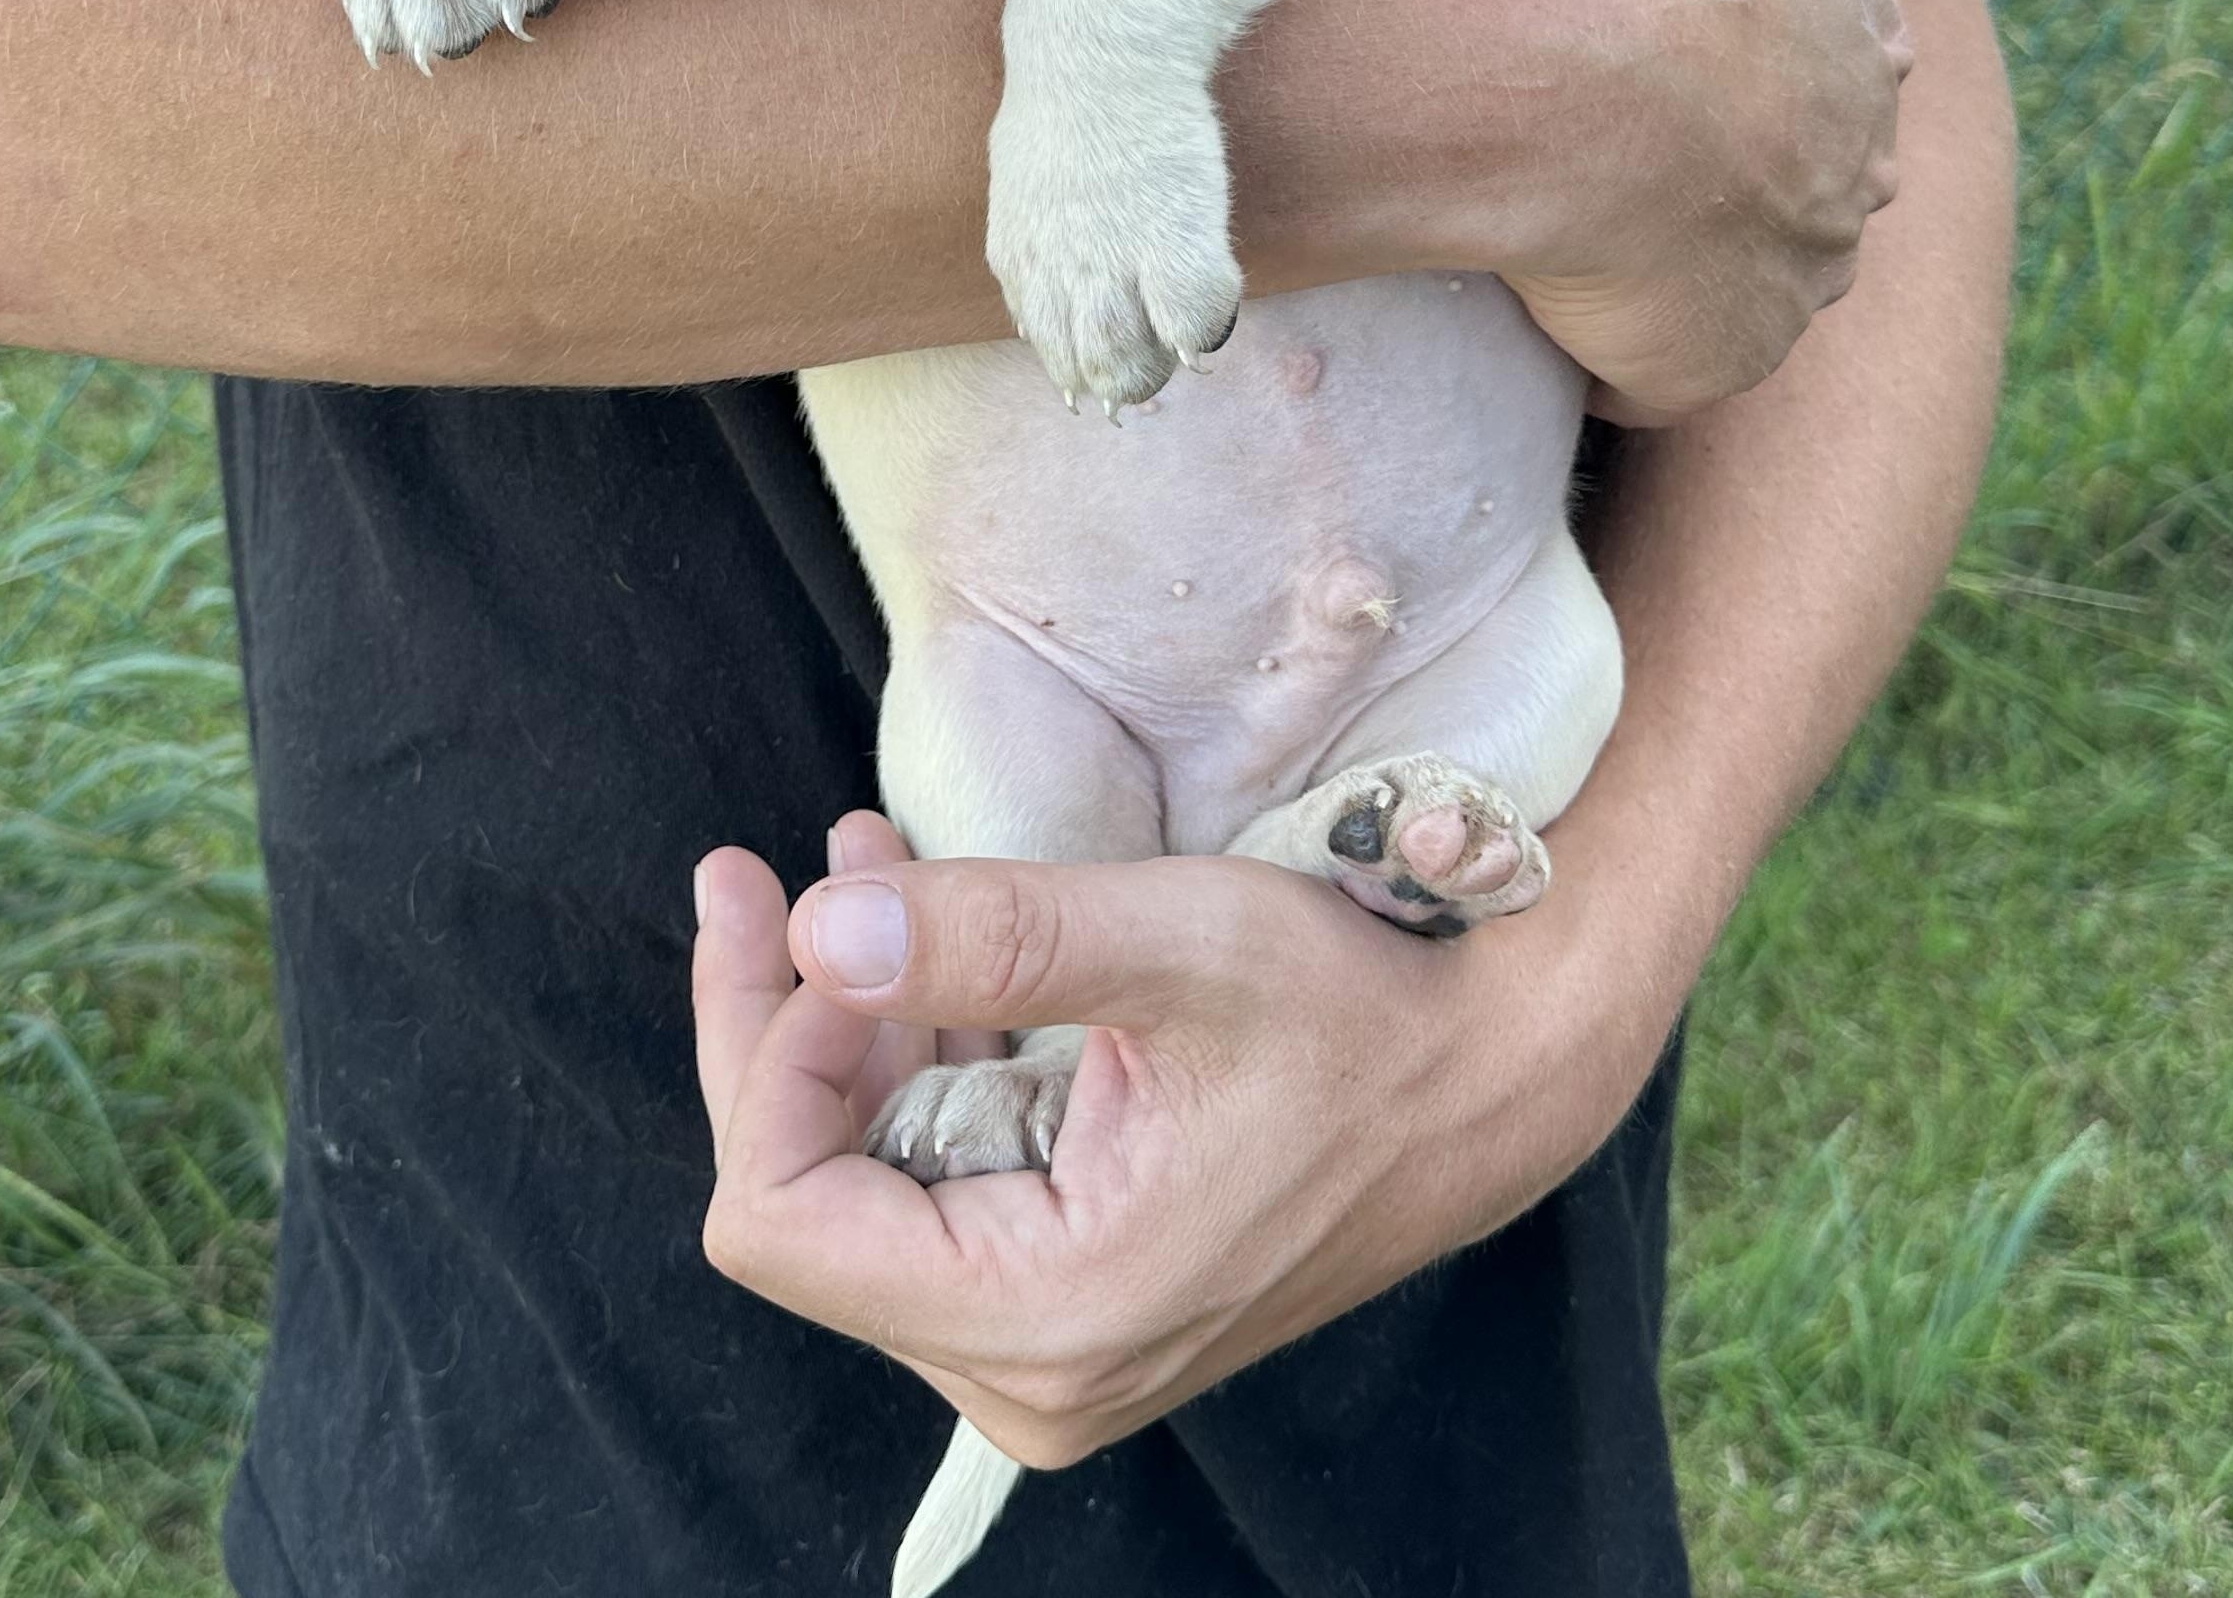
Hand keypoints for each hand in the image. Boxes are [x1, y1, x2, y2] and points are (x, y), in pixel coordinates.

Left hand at [690, 811, 1673, 1469]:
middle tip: (750, 871)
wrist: (1483, 1080)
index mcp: (1049, 1313)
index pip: (781, 1219)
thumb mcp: (1180, 941)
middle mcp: (1031, 1371)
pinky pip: (932, 1186)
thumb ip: (993, 937)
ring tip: (857, 861)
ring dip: (843, 1022)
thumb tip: (815, 932)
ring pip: (858, 1190)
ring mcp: (1049, 1351)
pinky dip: (911, 1055)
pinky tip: (920, 942)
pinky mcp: (1066, 1304)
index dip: (767, 1059)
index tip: (809, 920)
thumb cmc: (1354, 1009)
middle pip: (804, 1204)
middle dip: (779, 1025)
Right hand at [1477, 0, 1912, 419]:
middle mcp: (1862, 150)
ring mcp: (1807, 267)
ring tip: (1555, 253)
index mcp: (1852, 16)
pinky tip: (1532, 318)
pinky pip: (1654, 378)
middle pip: (1800, 186)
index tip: (1654, 86)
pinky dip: (1601, 361)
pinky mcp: (1728, 360)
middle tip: (1599, 171)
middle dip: (1719, 189)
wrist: (1562, 67)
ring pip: (1739, 287)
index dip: (1735, 79)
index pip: (1824, 62)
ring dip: (1664, 283)